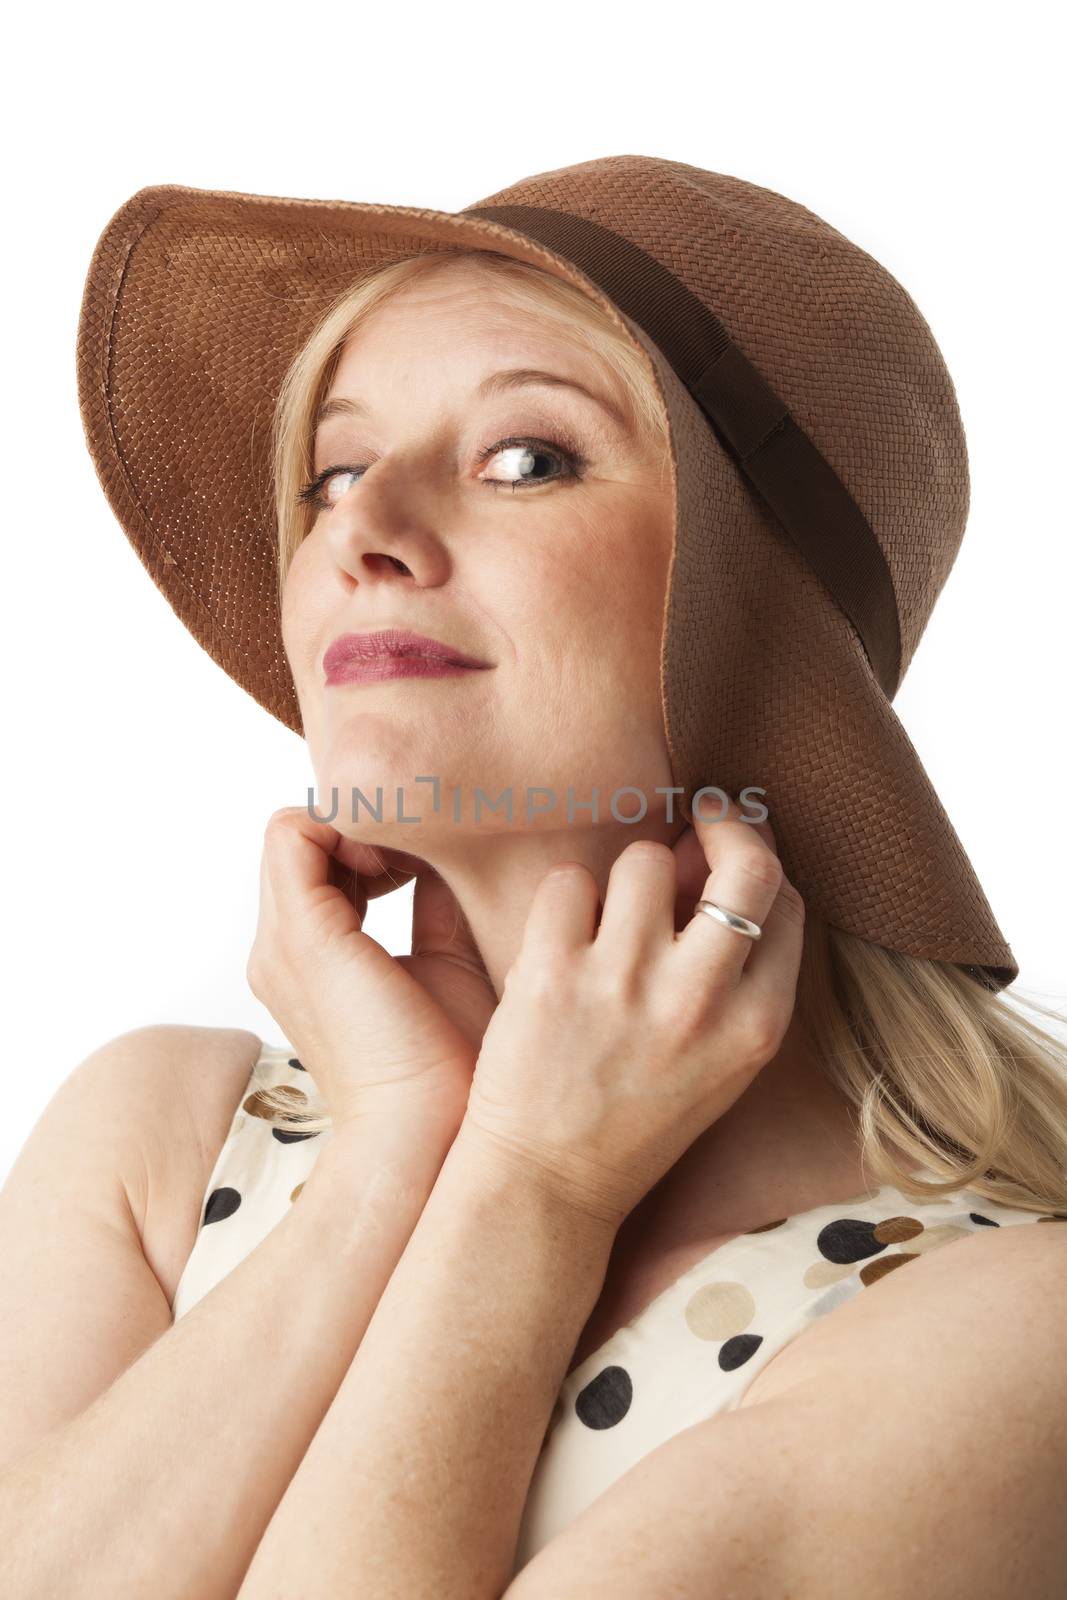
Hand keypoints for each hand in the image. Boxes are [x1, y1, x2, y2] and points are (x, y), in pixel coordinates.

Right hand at [246, 808, 495, 1135]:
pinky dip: (349, 824)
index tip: (433, 855)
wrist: (433, 1133)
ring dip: (359, 824)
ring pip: (295, 832)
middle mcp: (281, 952)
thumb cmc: (453, 1066)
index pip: (318, 863)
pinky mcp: (303, 937)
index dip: (373, 840)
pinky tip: (407, 860)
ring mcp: (284, 945)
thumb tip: (454, 844)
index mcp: (310, 961)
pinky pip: (296, 834)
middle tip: (428, 846)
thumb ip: (437, 900)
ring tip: (417, 856)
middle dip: (365, 826)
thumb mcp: (449, 958)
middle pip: (303, 843)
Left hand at [461, 794, 805, 1229]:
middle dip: (722, 825)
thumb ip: (736, 979)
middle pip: (745, 864)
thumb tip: (721, 868)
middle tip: (698, 818)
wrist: (548, 1185)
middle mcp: (701, 1001)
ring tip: (606, 917)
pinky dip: (563, 899)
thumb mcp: (720, 1064)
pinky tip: (558, 938)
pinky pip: (569, 883)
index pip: (785, 904)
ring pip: (645, 860)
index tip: (729, 852)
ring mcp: (626, 985)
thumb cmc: (635, 1119)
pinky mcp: (552, 976)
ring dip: (625, 876)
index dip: (757, 865)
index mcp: (756, 1026)